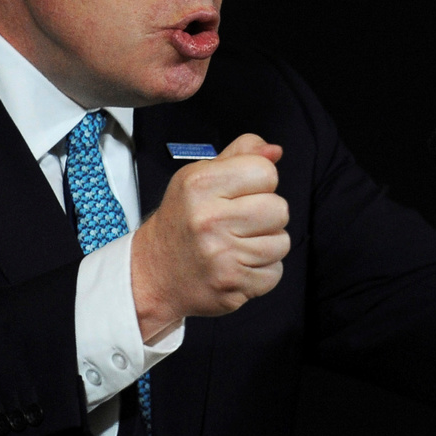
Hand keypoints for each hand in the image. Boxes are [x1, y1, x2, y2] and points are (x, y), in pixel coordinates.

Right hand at [131, 134, 289, 338]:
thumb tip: (274, 151)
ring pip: (281, 242)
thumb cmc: (182, 222)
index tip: (241, 194)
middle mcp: (209, 219)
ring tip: (238, 244)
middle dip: (266, 215)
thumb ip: (239, 156)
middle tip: (240, 223)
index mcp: (200, 184)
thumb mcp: (199, 177)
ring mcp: (221, 255)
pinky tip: (238, 265)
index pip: (265, 171)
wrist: (154, 273)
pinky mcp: (232, 284)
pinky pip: (275, 272)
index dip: (260, 182)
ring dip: (266, 244)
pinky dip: (262, 271)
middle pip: (279, 208)